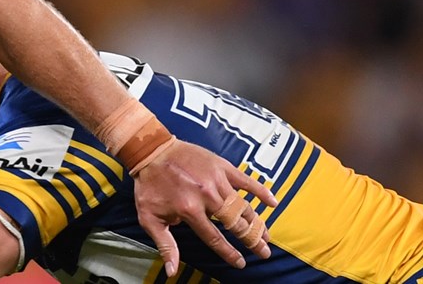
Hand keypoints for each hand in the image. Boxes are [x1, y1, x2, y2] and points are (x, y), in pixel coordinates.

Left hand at [132, 139, 277, 273]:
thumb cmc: (149, 186)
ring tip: (267, 235)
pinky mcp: (222, 166)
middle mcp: (207, 196)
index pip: (215, 238)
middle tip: (264, 252)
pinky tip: (273, 202)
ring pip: (243, 206)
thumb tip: (172, 271)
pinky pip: (246, 180)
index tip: (241, 263)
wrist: (151, 150)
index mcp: (190, 211)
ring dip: (257, 222)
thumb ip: (165, 245)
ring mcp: (217, 180)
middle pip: (236, 224)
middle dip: (252, 240)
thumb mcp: (149, 218)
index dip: (230, 253)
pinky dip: (261, 191)